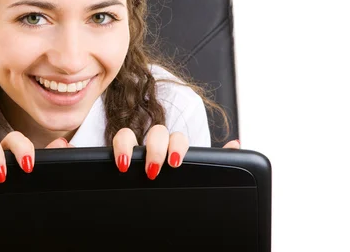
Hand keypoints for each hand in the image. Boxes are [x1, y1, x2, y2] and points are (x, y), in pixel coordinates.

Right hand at [111, 126, 241, 179]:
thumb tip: (237, 143)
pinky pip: (112, 146)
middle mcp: (154, 148)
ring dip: (127, 144)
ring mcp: (134, 151)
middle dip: (155, 148)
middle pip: (154, 133)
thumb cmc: (179, 191)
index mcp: (175, 150)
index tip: (175, 163)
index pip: (176, 138)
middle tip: (155, 169)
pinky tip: (116, 162)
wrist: (163, 215)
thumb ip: (219, 160)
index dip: (175, 146)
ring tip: (127, 164)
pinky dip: (115, 149)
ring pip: (128, 133)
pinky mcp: (118, 158)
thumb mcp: (198, 176)